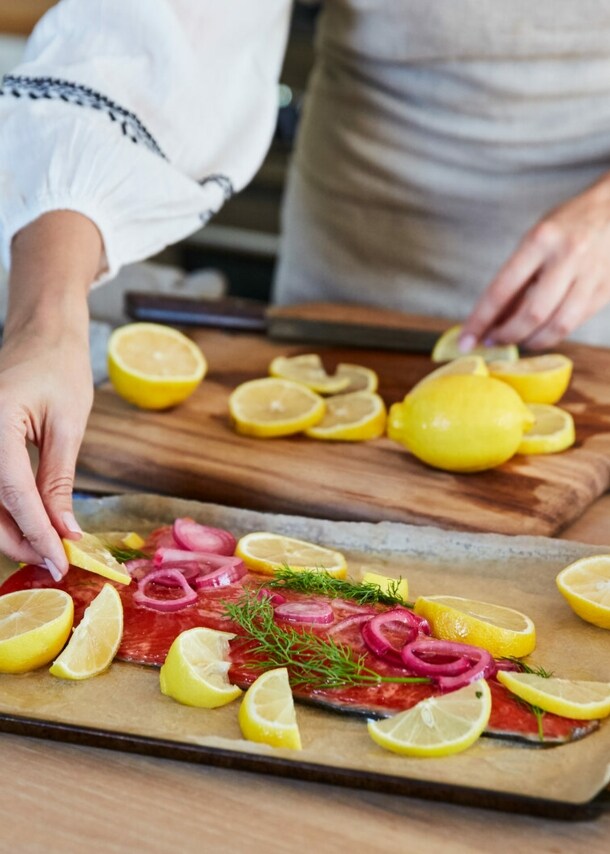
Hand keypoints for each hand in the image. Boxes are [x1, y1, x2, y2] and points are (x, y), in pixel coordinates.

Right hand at [0, 328, 92, 577]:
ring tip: (48, 547)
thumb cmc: (59, 365)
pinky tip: (33, 523)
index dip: (37, 534)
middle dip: (21, 539)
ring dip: (12, 529)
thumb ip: (58, 480)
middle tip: (56, 562)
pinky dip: (6, 509)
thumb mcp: (67, 424)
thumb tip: (65, 530)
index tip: (61, 562)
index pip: (13, 495)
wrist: (41, 330)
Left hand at [461, 175, 609, 349]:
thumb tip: (489, 321)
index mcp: (541, 240)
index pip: (501, 289)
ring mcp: (591, 275)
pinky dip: (553, 334)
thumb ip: (515, 280)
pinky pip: (575, 323)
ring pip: (557, 325)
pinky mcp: (606, 290)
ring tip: (517, 340)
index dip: (480, 320)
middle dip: (507, 335)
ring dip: (532, 341)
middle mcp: (567, 257)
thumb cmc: (568, 224)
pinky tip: (540, 333)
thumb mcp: (535, 241)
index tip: (466, 339)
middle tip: (493, 341)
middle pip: (532, 314)